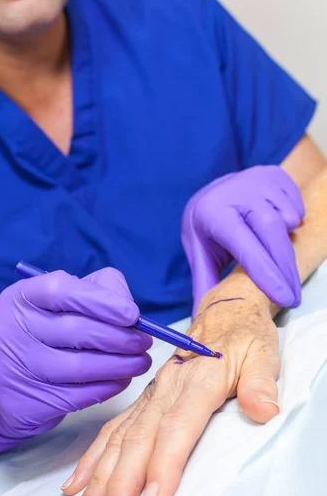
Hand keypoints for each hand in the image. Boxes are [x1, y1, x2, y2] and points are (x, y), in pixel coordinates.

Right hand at [0, 268, 151, 463]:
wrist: (9, 389)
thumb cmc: (47, 334)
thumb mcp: (63, 303)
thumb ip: (97, 293)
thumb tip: (131, 312)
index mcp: (21, 297)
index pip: (60, 290)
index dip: (100, 301)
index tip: (133, 315)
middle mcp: (10, 328)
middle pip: (75, 331)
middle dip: (120, 338)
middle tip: (145, 343)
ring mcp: (13, 368)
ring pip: (79, 367)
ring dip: (120, 365)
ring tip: (141, 363)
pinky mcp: (24, 403)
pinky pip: (76, 396)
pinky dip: (106, 388)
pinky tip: (121, 380)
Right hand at [62, 288, 278, 495]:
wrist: (224, 313)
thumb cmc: (243, 337)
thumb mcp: (263, 354)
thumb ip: (261, 383)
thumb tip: (264, 410)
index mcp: (198, 379)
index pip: (177, 426)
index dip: (164, 463)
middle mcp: (168, 387)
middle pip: (139, 437)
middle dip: (120, 481)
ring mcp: (151, 393)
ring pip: (119, 436)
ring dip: (99, 474)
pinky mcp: (144, 398)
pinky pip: (113, 428)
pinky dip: (93, 455)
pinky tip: (79, 478)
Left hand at [181, 165, 303, 313]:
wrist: (214, 189)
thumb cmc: (207, 226)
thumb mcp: (200, 251)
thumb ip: (205, 283)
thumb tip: (202, 320)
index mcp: (214, 214)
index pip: (246, 246)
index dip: (267, 274)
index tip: (285, 299)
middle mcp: (237, 193)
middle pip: (272, 233)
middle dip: (286, 270)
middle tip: (293, 298)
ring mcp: (258, 180)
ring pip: (287, 219)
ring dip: (287, 242)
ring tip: (273, 252)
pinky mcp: (275, 175)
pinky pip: (296, 205)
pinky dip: (292, 222)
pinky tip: (275, 228)